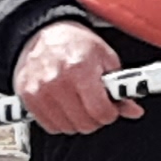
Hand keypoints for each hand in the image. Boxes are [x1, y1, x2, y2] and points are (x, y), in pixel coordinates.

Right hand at [16, 19, 135, 135]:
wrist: (43, 32)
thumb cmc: (76, 43)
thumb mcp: (105, 57)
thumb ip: (120, 87)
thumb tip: (133, 111)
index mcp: (80, 69)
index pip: (100, 111)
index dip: (111, 113)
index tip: (111, 108)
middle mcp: (57, 82)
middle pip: (84, 123)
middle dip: (96, 118)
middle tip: (96, 105)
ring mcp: (39, 91)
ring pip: (67, 128)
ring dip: (78, 121)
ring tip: (79, 103)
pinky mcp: (27, 98)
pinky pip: (49, 126)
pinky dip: (60, 121)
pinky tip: (64, 106)